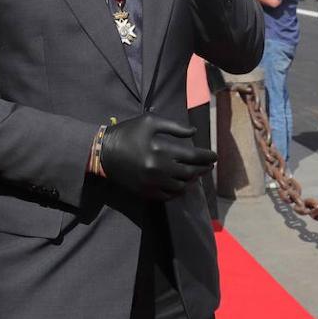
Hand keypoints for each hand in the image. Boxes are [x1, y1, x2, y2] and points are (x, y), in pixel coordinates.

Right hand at [99, 115, 217, 200]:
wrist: (103, 153)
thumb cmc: (128, 133)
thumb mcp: (150, 122)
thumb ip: (174, 127)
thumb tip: (194, 132)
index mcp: (162, 150)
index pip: (193, 156)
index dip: (207, 157)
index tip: (214, 156)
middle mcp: (160, 169)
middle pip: (190, 172)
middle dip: (203, 168)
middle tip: (209, 165)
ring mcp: (153, 183)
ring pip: (181, 187)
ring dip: (191, 180)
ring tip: (196, 174)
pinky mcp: (146, 192)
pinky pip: (168, 196)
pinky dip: (178, 191)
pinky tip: (181, 184)